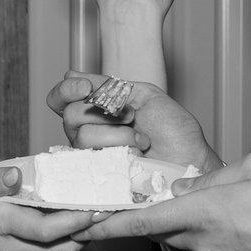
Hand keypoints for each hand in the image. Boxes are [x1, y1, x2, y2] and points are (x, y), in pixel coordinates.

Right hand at [0, 165, 94, 250]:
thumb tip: (19, 173)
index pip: (48, 228)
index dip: (78, 221)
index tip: (97, 208)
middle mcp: (4, 246)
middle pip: (59, 248)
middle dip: (85, 234)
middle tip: (102, 213)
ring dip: (67, 237)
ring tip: (80, 212)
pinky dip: (43, 239)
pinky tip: (43, 219)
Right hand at [46, 74, 219, 171]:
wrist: (189, 159)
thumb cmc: (172, 130)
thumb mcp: (142, 95)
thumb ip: (107, 85)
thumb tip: (71, 74)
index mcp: (96, 112)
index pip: (61, 98)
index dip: (67, 90)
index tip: (86, 87)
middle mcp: (88, 133)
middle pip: (70, 114)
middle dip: (104, 111)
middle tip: (131, 116)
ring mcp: (92, 156)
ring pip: (83, 135)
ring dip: (119, 133)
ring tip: (141, 140)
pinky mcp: (99, 176)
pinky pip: (93, 157)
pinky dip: (121, 148)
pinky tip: (137, 154)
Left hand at [78, 152, 250, 250]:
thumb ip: (214, 175)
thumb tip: (187, 186)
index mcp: (206, 212)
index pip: (143, 222)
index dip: (108, 225)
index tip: (81, 226)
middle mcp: (207, 242)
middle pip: (165, 228)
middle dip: (155, 213)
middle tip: (153, 194)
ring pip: (192, 235)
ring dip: (197, 218)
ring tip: (234, 199)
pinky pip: (216, 246)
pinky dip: (221, 230)